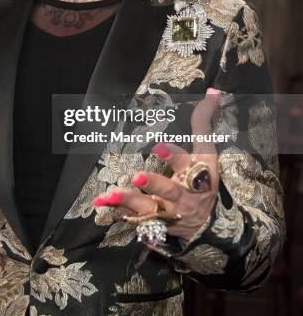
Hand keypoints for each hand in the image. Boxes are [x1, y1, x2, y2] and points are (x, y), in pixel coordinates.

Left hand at [92, 89, 219, 242]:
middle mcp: (185, 197)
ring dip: (129, 201)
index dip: (173, 157)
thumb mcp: (207, 152)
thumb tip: (213, 92)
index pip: (187, 164)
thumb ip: (203, 123)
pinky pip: (136, 219)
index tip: (158, 147)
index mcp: (197, 175)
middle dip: (154, 185)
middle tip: (136, 176)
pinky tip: (101, 202)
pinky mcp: (156, 223)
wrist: (208, 223)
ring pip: (149, 208)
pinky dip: (119, 211)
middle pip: (170, 191)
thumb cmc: (203, 178)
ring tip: (111, 194)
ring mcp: (170, 213)